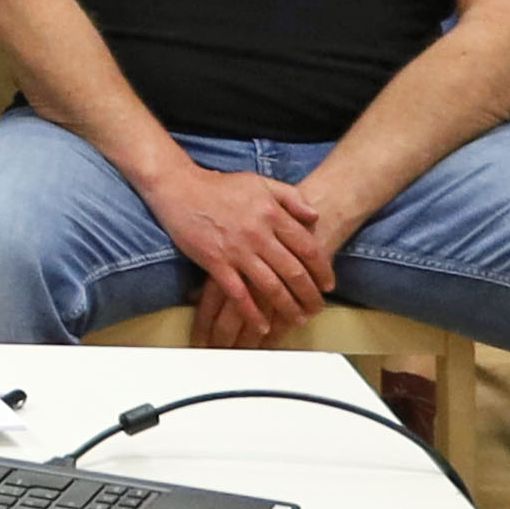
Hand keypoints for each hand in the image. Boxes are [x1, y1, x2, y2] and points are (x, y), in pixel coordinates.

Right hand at [140, 161, 338, 344]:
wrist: (180, 187)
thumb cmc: (221, 186)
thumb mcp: (261, 182)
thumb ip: (291, 197)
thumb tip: (315, 215)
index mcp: (272, 214)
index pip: (307, 247)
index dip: (322, 269)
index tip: (329, 284)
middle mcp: (258, 234)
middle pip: (293, 271)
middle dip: (310, 294)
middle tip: (318, 308)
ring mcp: (236, 250)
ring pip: (270, 286)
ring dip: (287, 307)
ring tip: (299, 319)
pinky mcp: (215, 262)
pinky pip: (238, 294)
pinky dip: (251, 313)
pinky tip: (263, 326)